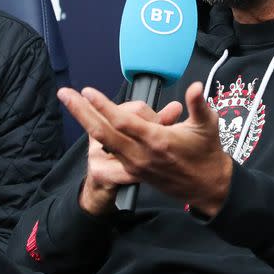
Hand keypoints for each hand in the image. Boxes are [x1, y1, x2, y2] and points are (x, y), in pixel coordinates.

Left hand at [59, 81, 231, 216]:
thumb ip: (199, 105)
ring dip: (87, 122)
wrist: (207, 186)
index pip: (124, 122)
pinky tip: (87, 126)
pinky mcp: (133, 171)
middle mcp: (141, 155)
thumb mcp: (208, 125)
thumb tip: (195, 87)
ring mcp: (134, 165)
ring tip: (73, 102)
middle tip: (65, 94)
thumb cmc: (207, 153)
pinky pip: (110, 155)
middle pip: (103, 132)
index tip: (88, 91)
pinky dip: (97, 141)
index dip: (104, 106)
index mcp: (157, 141)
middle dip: (82, 112)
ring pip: (104, 142)